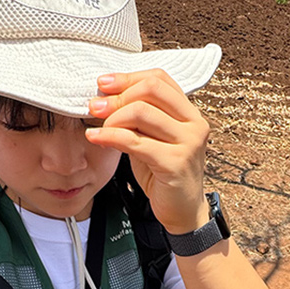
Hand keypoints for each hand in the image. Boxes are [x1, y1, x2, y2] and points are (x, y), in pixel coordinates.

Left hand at [85, 69, 209, 234]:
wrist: (182, 211)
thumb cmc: (164, 173)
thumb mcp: (151, 138)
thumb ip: (138, 118)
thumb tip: (104, 98)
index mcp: (189, 113)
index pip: (159, 79)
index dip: (128, 77)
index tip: (104, 83)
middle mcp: (194, 124)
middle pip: (150, 90)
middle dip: (117, 96)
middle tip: (96, 106)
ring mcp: (188, 143)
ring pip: (141, 112)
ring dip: (112, 117)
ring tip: (98, 127)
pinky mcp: (175, 163)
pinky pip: (135, 141)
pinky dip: (110, 136)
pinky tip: (95, 138)